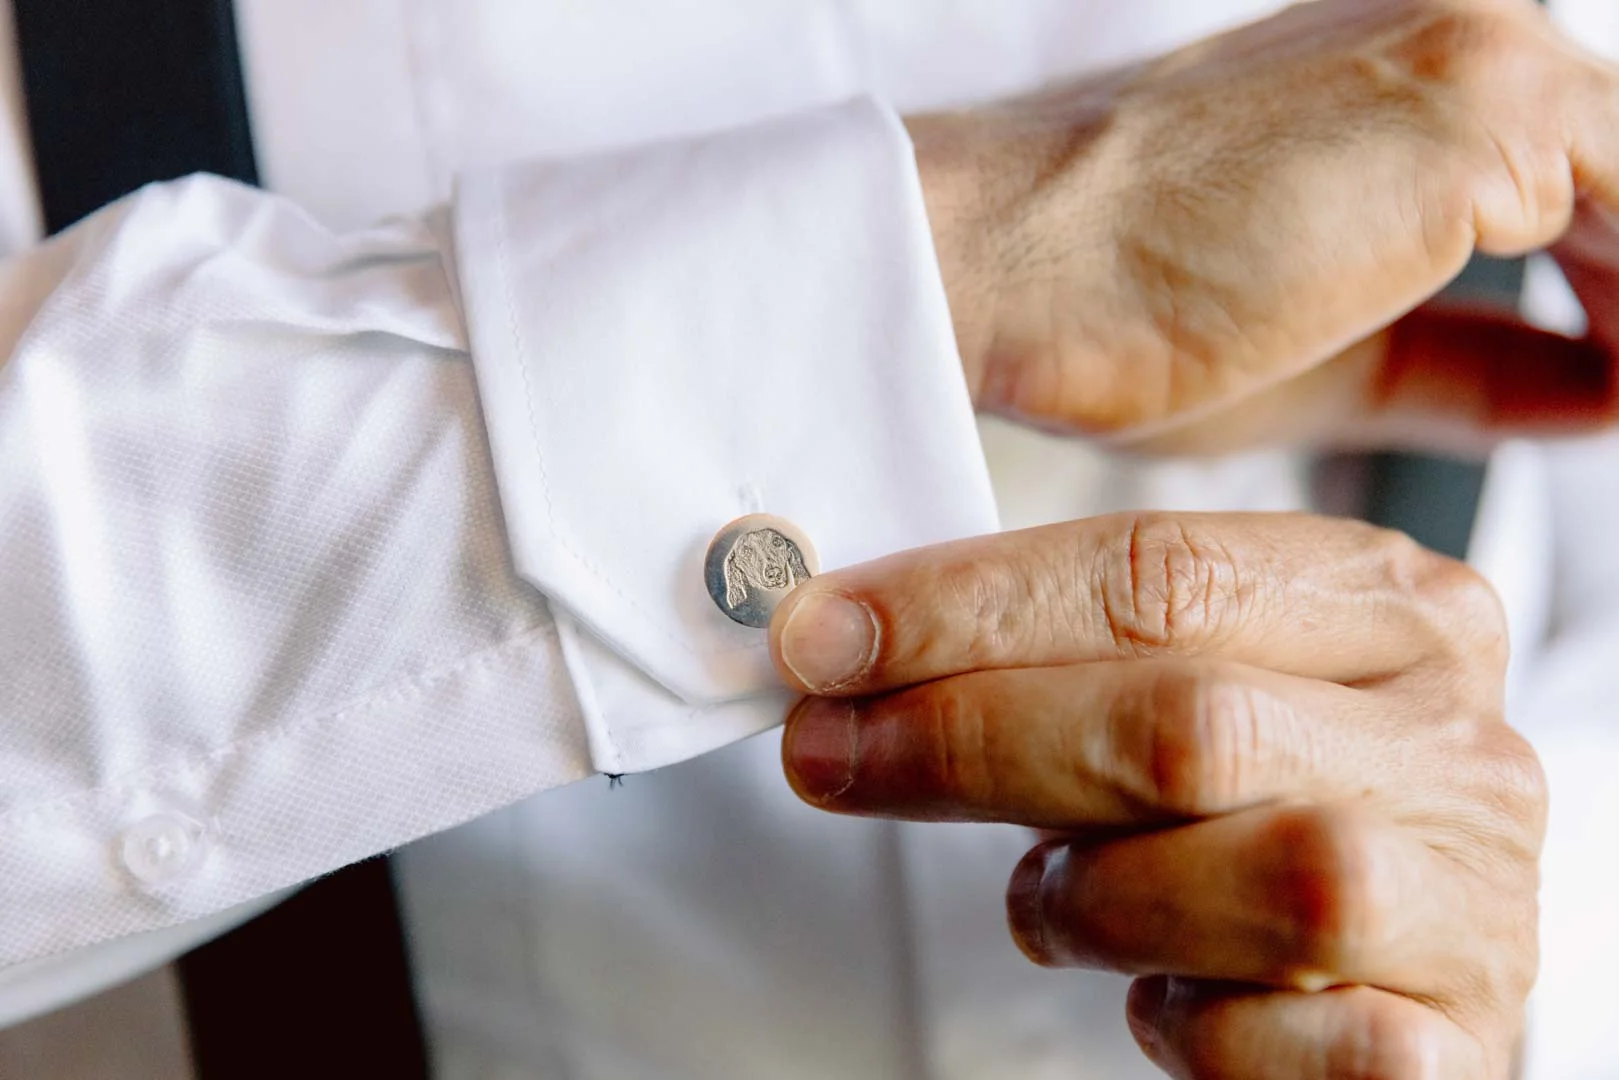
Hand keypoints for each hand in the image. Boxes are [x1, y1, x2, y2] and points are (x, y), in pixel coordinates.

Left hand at [770, 513, 1542, 1077]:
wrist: (1381, 955)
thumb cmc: (1250, 802)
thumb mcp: (1174, 685)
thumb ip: (1054, 652)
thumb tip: (842, 646)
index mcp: (1389, 609)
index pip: (1163, 572)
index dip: (971, 605)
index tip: (825, 636)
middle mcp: (1452, 739)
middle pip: (1189, 721)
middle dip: (972, 740)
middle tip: (829, 752)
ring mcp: (1472, 896)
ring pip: (1265, 880)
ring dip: (1092, 896)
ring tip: (1041, 898)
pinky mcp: (1456, 1045)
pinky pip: (1298, 1044)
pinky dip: (1190, 1026)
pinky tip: (1156, 997)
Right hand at [911, 0, 1618, 453]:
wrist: (1001, 265)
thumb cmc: (1111, 306)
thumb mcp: (1335, 357)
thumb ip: (1476, 363)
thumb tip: (1599, 392)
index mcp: (1406, 62)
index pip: (1579, 184)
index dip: (1614, 298)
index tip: (1609, 380)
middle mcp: (1463, 22)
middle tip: (1618, 403)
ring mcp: (1482, 44)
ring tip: (1618, 407)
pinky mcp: (1483, 98)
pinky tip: (1618, 397)